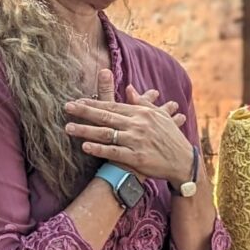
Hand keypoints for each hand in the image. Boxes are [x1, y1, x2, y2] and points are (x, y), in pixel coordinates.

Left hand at [64, 80, 193, 185]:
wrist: (183, 161)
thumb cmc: (170, 137)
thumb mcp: (159, 115)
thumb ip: (141, 102)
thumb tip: (128, 88)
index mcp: (141, 113)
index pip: (112, 106)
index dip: (93, 103)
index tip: (76, 101)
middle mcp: (137, 125)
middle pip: (106, 117)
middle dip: (84, 112)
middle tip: (66, 108)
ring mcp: (136, 141)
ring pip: (106, 134)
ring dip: (86, 130)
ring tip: (68, 128)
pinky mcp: (136, 158)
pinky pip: (113, 152)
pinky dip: (99, 149)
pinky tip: (85, 146)